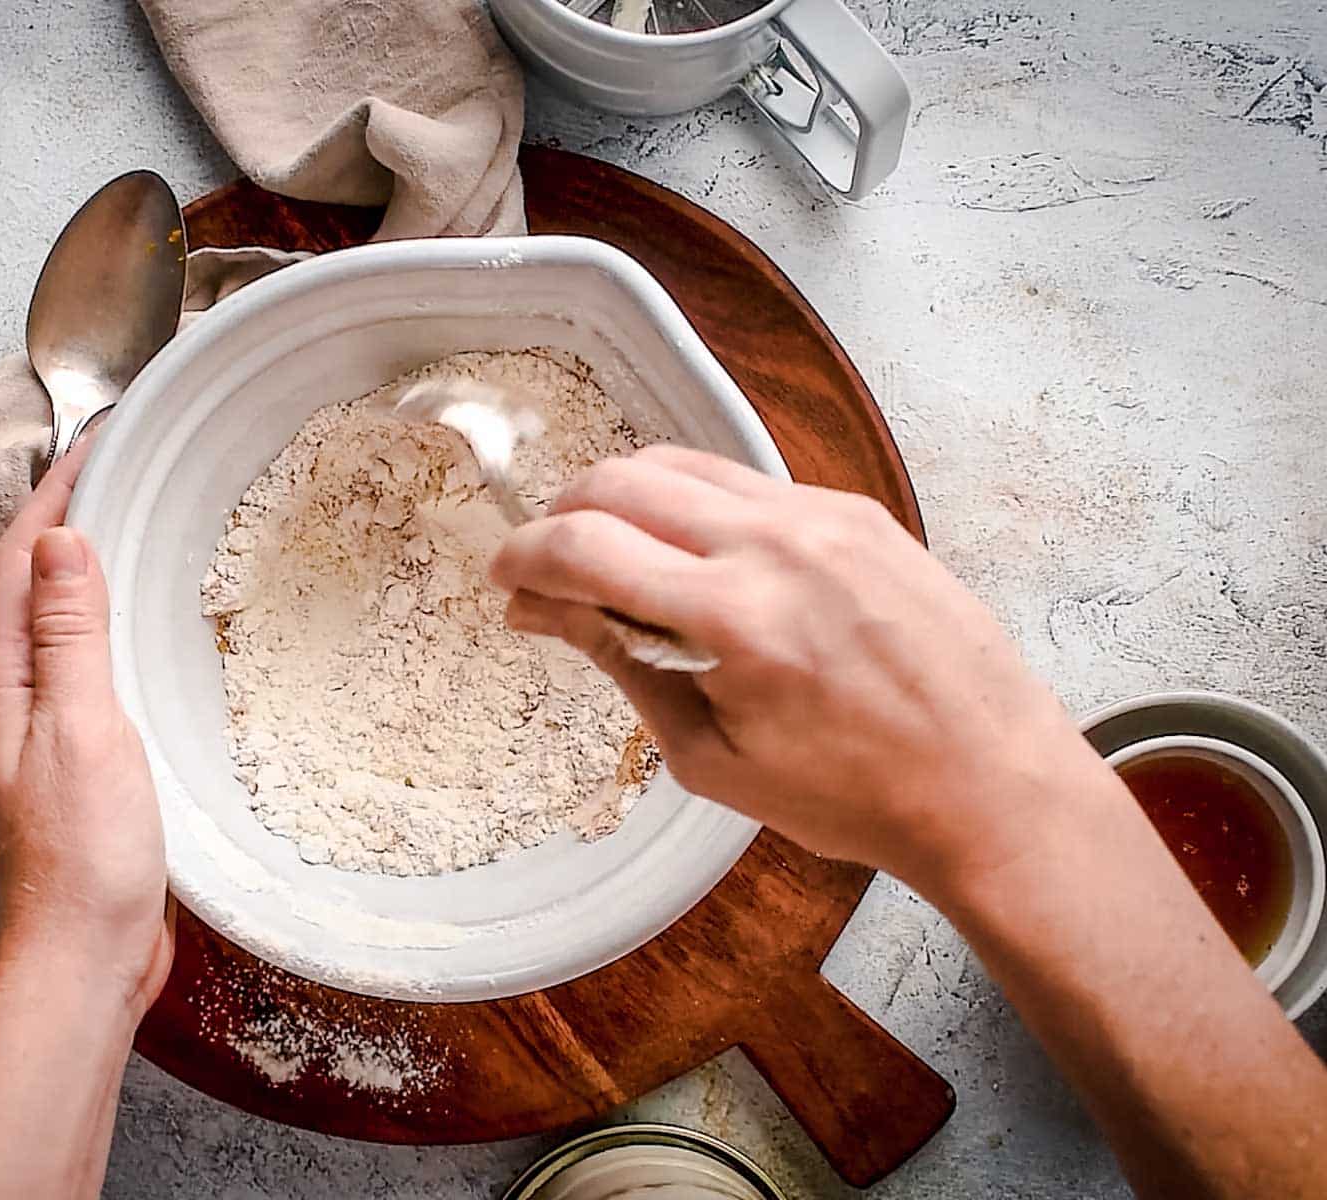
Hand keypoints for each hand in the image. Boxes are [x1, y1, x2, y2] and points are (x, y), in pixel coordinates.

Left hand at [0, 446, 172, 1017]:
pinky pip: (94, 666)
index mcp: (5, 682)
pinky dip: (116, 623)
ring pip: (62, 624)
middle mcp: (17, 698)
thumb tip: (58, 537)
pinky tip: (150, 629)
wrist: (88, 956)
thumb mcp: (83, 727)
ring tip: (137, 522)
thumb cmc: (84, 850)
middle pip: (31, 584)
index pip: (18, 561)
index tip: (100, 436)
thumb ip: (70, 635)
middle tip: (123, 463)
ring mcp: (50, 731)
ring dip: (89, 567)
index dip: (52, 491)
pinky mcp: (85, 761)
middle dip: (66, 514)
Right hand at [489, 445, 1112, 895]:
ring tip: (615, 556)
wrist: (989, 783)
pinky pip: (747, 481)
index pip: (586, 546)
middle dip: (563, 516)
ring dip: (625, 498)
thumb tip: (549, 615)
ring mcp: (823, 515)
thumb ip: (625, 668)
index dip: (523, 558)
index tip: (503, 581)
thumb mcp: (712, 758)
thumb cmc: (851, 795)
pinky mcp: (858, 510)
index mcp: (734, 616)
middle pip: (623, 480)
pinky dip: (696, 506)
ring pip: (683, 464)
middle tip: (549, 569)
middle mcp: (776, 542)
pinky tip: (698, 560)